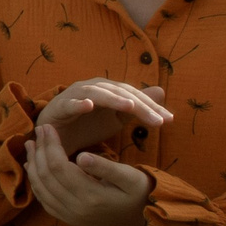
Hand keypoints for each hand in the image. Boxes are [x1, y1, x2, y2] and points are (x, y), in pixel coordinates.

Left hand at [26, 124, 153, 225]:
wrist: (144, 216)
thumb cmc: (139, 190)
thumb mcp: (130, 176)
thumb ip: (105, 167)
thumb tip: (81, 156)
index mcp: (91, 197)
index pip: (59, 166)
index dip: (50, 144)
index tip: (46, 126)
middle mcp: (77, 210)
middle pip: (46, 176)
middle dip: (39, 151)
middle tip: (38, 130)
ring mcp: (70, 217)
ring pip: (41, 188)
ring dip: (33, 164)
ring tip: (31, 145)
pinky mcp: (68, 219)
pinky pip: (44, 200)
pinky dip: (36, 182)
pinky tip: (33, 166)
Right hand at [35, 78, 170, 156]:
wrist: (56, 138)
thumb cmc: (86, 125)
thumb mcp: (116, 118)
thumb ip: (136, 107)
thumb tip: (161, 90)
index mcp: (107, 90)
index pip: (133, 95)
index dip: (151, 106)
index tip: (170, 120)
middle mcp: (91, 88)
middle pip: (118, 93)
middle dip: (139, 106)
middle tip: (158, 120)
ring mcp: (73, 95)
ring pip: (97, 94)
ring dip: (113, 99)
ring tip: (130, 106)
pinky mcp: (58, 107)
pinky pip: (69, 104)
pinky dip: (78, 103)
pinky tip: (88, 106)